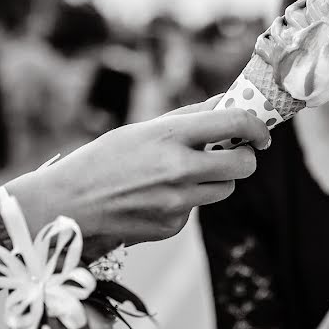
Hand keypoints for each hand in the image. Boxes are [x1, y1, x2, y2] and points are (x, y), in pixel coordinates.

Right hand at [10, 95, 270, 257]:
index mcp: (171, 136)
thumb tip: (229, 102)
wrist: (67, 205)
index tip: (261, 132)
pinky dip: (188, 201)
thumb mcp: (145, 128)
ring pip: (225, 189)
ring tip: (183, 172)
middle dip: (245, 157)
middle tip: (233, 152)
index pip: (236, 123)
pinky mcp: (171, 226)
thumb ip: (190, 117)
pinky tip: (157, 196)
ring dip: (217, 179)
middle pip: (244, 165)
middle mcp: (179, 170)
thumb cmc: (105, 159)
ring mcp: (177, 202)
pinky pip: (196, 209)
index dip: (257, 127)